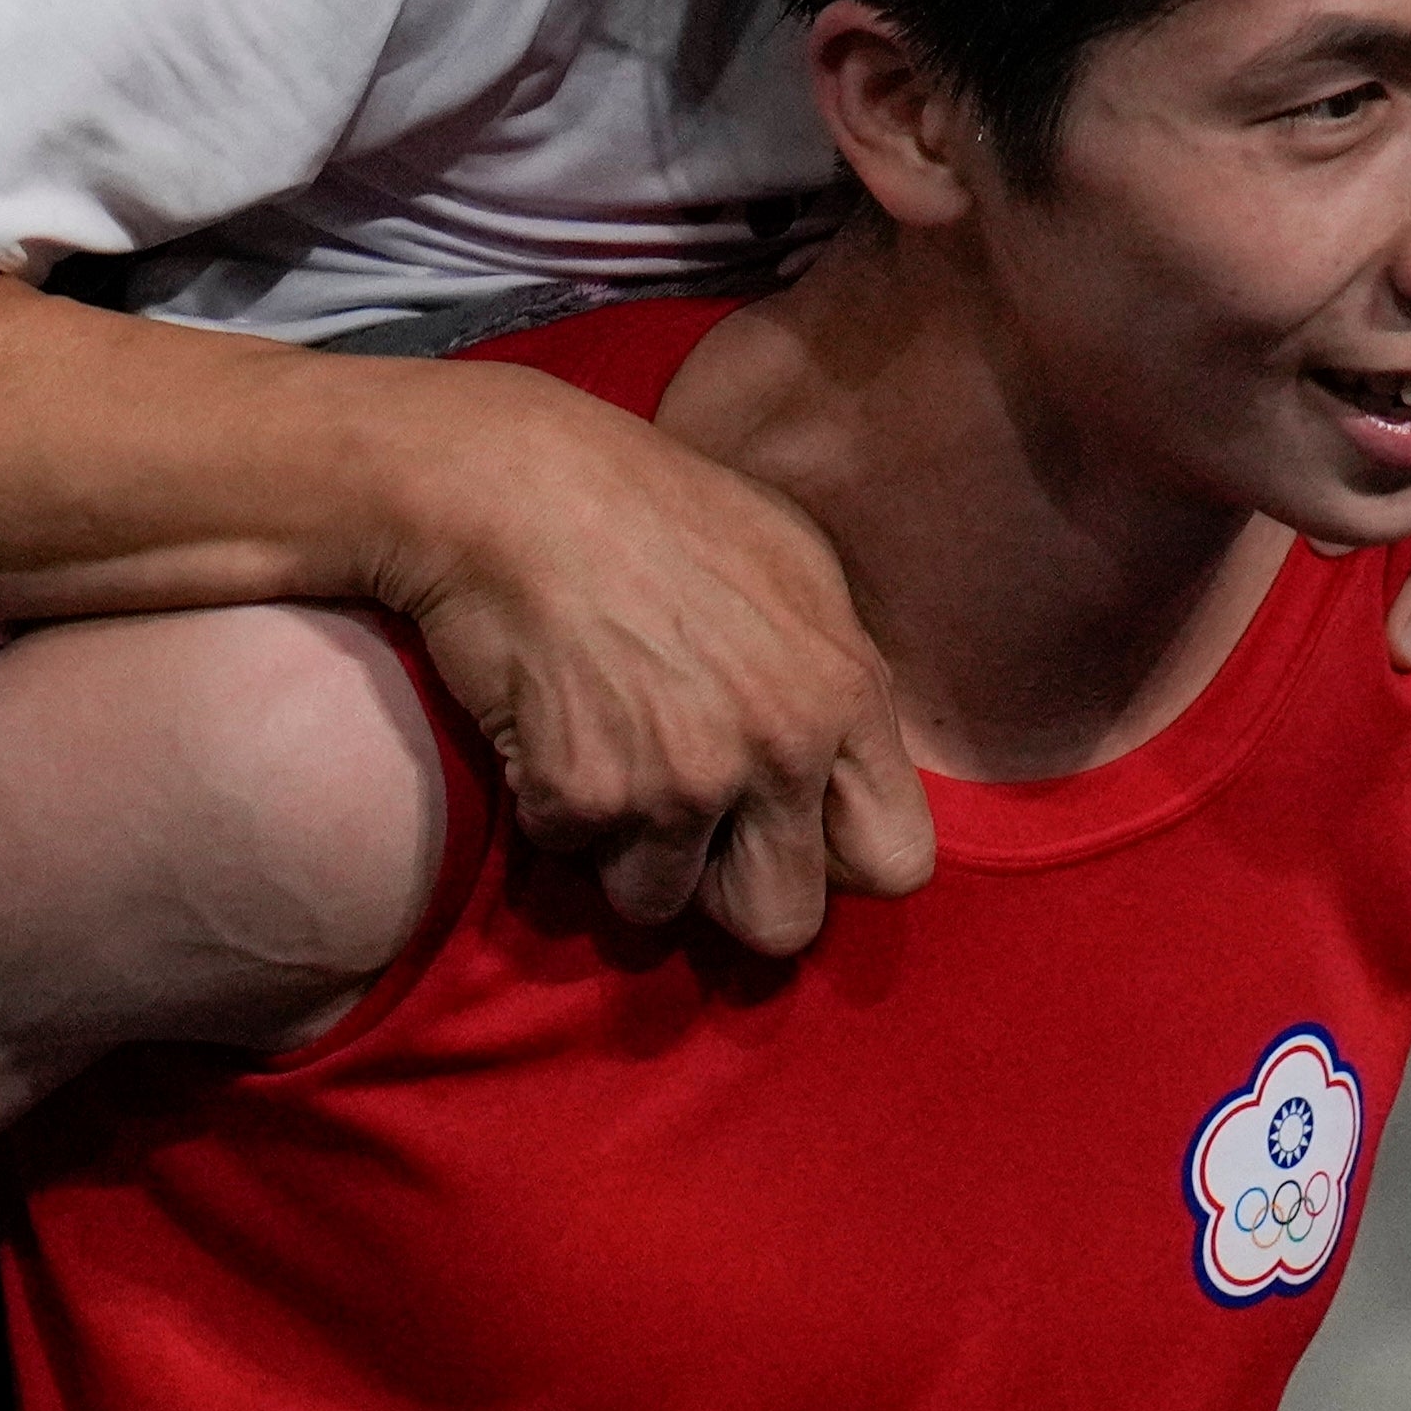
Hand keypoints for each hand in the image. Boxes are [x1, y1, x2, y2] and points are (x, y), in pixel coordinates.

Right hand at [382, 363, 938, 953]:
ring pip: (659, 903)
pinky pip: (571, 855)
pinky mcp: (582, 795)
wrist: (515, 487)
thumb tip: (847, 761)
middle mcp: (776, 752)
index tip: (791, 831)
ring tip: (610, 756)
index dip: (837, 860)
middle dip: (730, 894)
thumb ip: (835, 676)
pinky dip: (554, 809)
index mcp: (843, 695)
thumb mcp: (795, 566)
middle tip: (691, 832)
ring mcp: (678, 782)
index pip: (895, 862)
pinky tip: (553, 727)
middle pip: (781, 923)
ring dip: (627, 851)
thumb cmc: (655, 509)